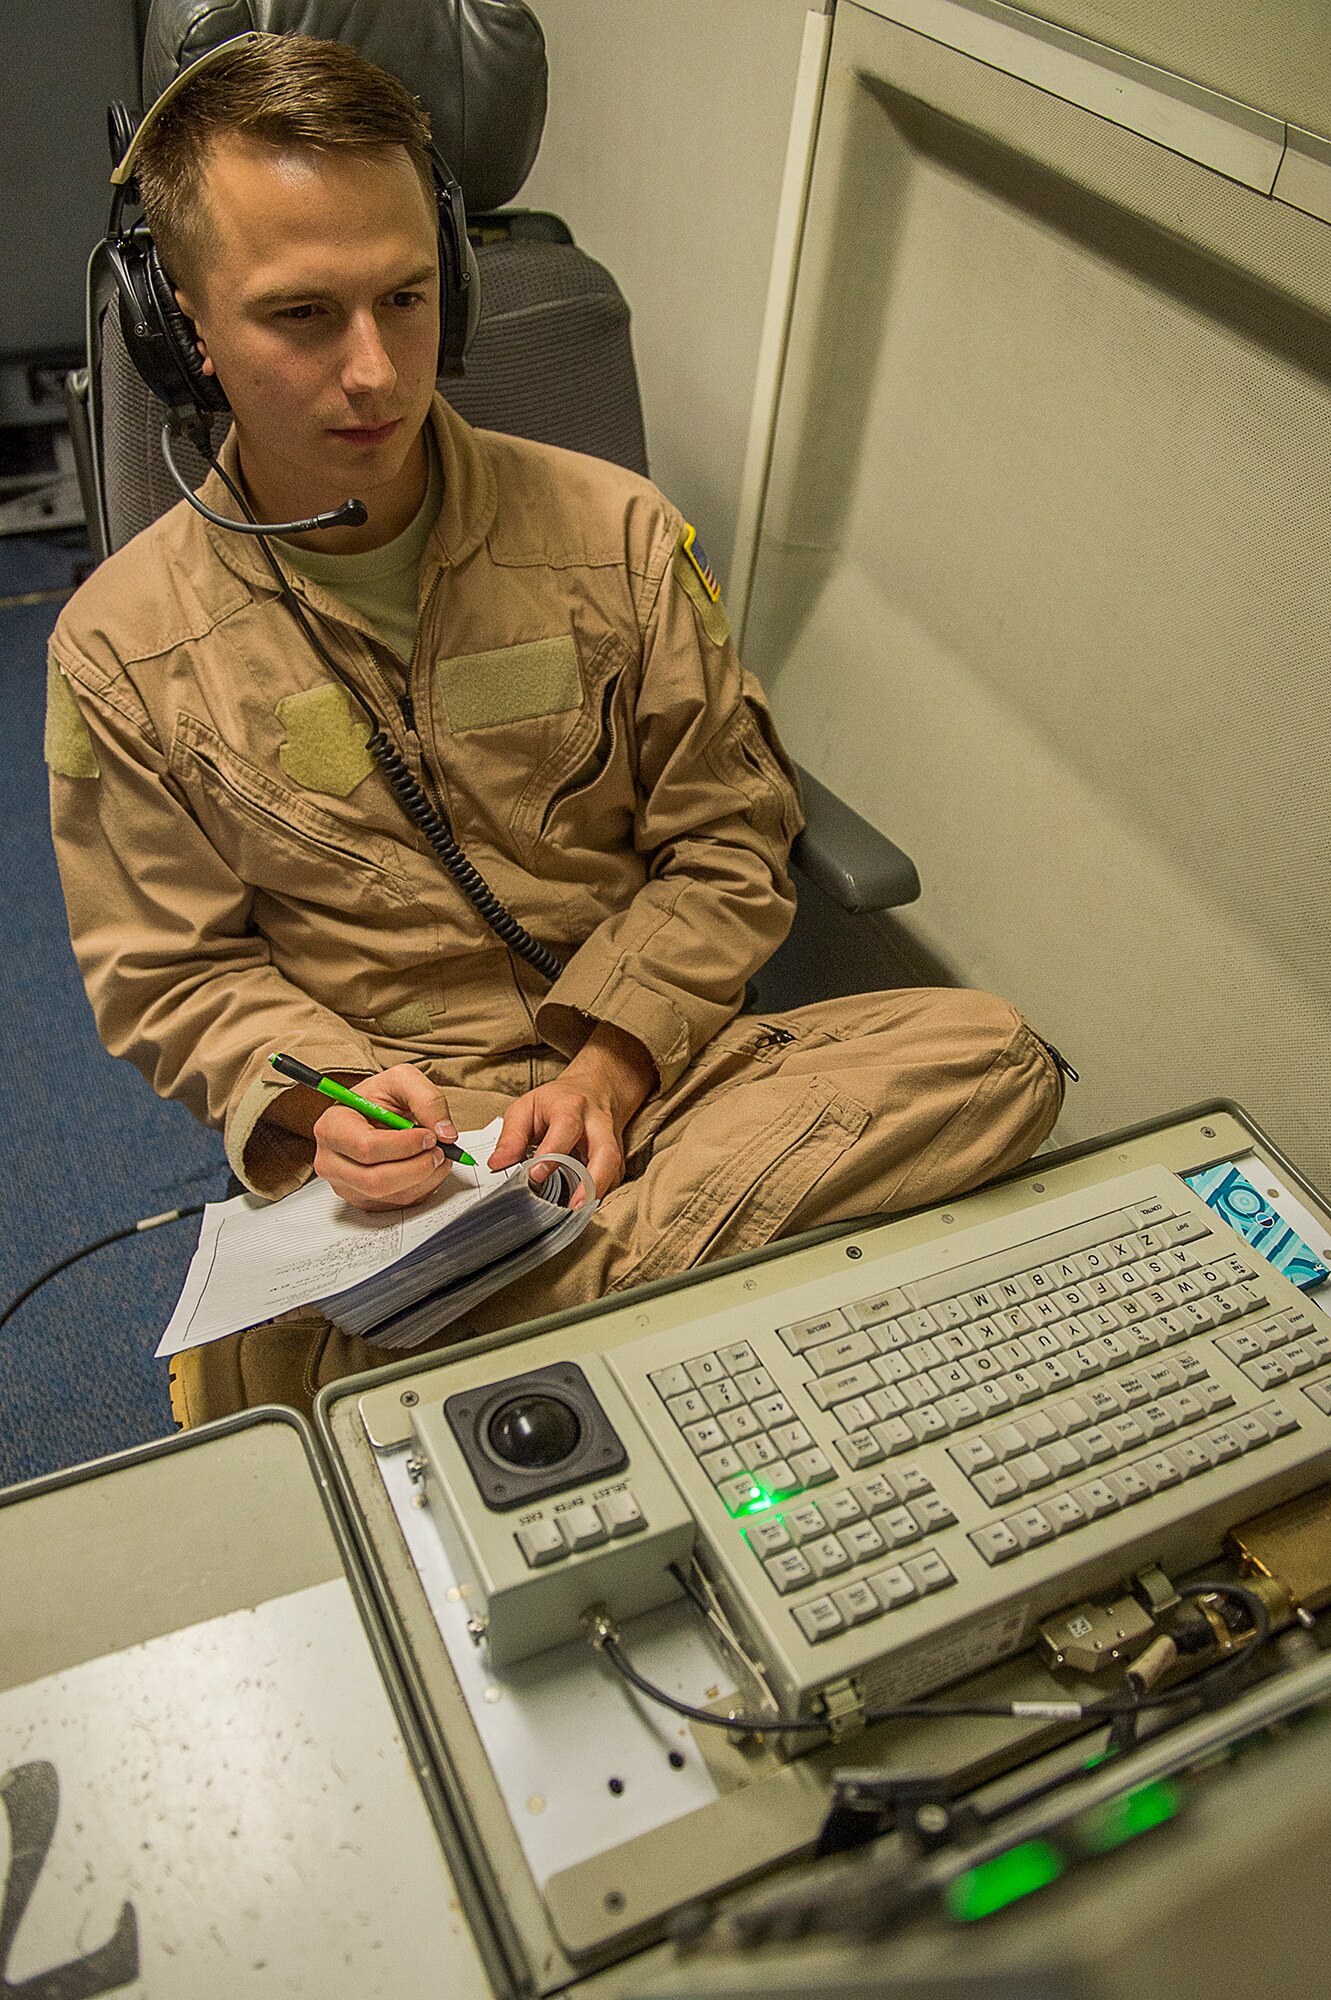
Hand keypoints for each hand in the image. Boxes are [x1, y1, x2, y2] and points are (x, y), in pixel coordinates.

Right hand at [311, 1063, 459, 1211]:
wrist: (374, 1111)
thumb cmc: (380, 1097)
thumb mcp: (403, 1080)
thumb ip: (428, 1100)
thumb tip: (445, 1133)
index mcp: (332, 1127)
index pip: (367, 1148)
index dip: (405, 1145)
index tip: (429, 1135)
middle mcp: (331, 1160)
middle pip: (376, 1180)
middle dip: (418, 1167)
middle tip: (439, 1150)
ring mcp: (345, 1184)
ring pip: (392, 1196)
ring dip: (426, 1178)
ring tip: (437, 1156)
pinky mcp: (363, 1199)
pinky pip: (398, 1204)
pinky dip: (423, 1188)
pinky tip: (427, 1167)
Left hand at [488, 1024, 656, 1200]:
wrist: (595, 1089)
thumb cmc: (556, 1102)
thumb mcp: (526, 1108)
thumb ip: (511, 1136)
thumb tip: (497, 1164)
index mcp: (571, 1106)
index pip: (566, 1128)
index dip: (552, 1153)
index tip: (535, 1175)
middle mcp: (597, 1124)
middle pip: (606, 1152)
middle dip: (592, 1181)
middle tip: (573, 1206)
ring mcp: (612, 1142)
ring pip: (615, 1169)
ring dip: (598, 1192)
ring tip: (578, 1212)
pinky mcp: (617, 1158)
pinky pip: (614, 1179)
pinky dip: (599, 1194)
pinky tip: (582, 1206)